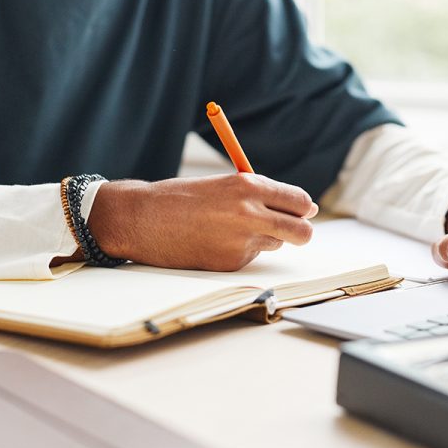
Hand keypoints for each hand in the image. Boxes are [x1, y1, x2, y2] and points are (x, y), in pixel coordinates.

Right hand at [87, 174, 317, 270]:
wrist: (143, 218)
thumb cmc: (183, 197)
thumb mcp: (225, 184)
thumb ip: (260, 194)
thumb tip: (303, 209)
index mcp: (249, 186)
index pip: (300, 201)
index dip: (304, 208)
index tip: (304, 211)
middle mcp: (250, 213)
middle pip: (302, 231)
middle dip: (303, 233)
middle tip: (296, 231)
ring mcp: (241, 241)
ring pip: (275, 243)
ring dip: (264, 238)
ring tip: (229, 227)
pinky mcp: (231, 263)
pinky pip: (250, 256)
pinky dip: (239, 250)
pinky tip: (213, 241)